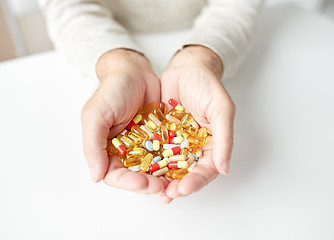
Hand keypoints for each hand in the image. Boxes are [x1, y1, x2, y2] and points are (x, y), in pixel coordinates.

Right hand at [81, 49, 165, 193]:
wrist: (134, 72)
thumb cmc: (111, 91)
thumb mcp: (95, 115)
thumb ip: (92, 145)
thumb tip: (95, 176)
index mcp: (107, 150)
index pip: (115, 175)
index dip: (129, 183)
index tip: (143, 183)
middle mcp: (126, 152)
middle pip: (137, 176)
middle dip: (150, 184)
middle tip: (163, 187)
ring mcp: (144, 146)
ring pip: (154, 169)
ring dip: (164, 179)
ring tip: (176, 184)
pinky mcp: (160, 139)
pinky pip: (168, 154)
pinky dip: (174, 163)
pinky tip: (184, 169)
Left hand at [160, 46, 235, 202]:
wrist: (187, 68)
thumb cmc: (208, 86)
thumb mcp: (221, 109)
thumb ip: (224, 138)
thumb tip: (224, 169)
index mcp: (211, 145)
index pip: (206, 170)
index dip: (196, 182)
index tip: (183, 188)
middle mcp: (194, 147)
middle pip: (186, 173)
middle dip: (176, 185)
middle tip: (165, 194)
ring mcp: (175, 142)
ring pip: (168, 165)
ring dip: (160, 179)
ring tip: (150, 189)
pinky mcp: (160, 135)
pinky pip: (154, 150)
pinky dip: (148, 161)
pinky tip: (139, 170)